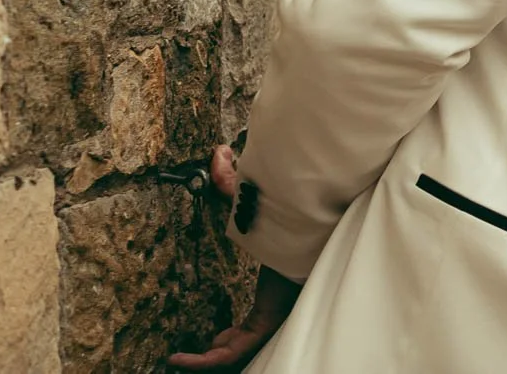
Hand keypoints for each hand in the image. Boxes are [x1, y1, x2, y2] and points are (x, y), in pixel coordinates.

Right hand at [170, 147, 300, 370]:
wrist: (322, 221)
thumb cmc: (297, 214)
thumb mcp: (256, 202)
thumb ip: (234, 182)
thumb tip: (217, 154)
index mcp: (279, 285)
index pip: (257, 318)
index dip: (236, 331)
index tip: (217, 334)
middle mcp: (279, 304)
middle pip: (251, 337)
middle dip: (225, 348)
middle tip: (199, 353)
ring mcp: (275, 314)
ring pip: (242, 348)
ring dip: (212, 357)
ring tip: (185, 359)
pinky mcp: (270, 317)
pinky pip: (240, 347)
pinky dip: (210, 358)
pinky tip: (184, 359)